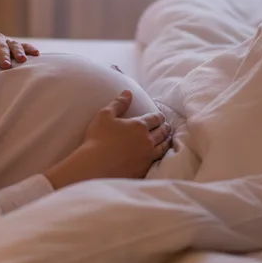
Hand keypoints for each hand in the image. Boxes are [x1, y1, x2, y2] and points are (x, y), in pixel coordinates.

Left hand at [0, 32, 39, 72]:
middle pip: (0, 46)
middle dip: (3, 56)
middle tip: (6, 66)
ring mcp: (6, 41)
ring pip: (13, 45)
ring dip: (18, 52)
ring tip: (22, 60)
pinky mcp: (15, 46)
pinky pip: (24, 46)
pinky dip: (30, 49)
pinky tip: (36, 54)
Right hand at [45, 91, 171, 188]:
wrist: (94, 167)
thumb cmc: (97, 139)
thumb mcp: (105, 115)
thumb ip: (119, 103)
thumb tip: (128, 92)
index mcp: (139, 125)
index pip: (155, 118)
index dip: (159, 116)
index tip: (160, 116)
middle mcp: (147, 140)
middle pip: (162, 132)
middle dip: (165, 127)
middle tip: (166, 126)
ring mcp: (147, 156)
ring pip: (162, 147)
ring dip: (166, 141)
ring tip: (167, 139)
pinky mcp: (144, 170)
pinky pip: (156, 161)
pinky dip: (160, 156)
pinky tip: (158, 156)